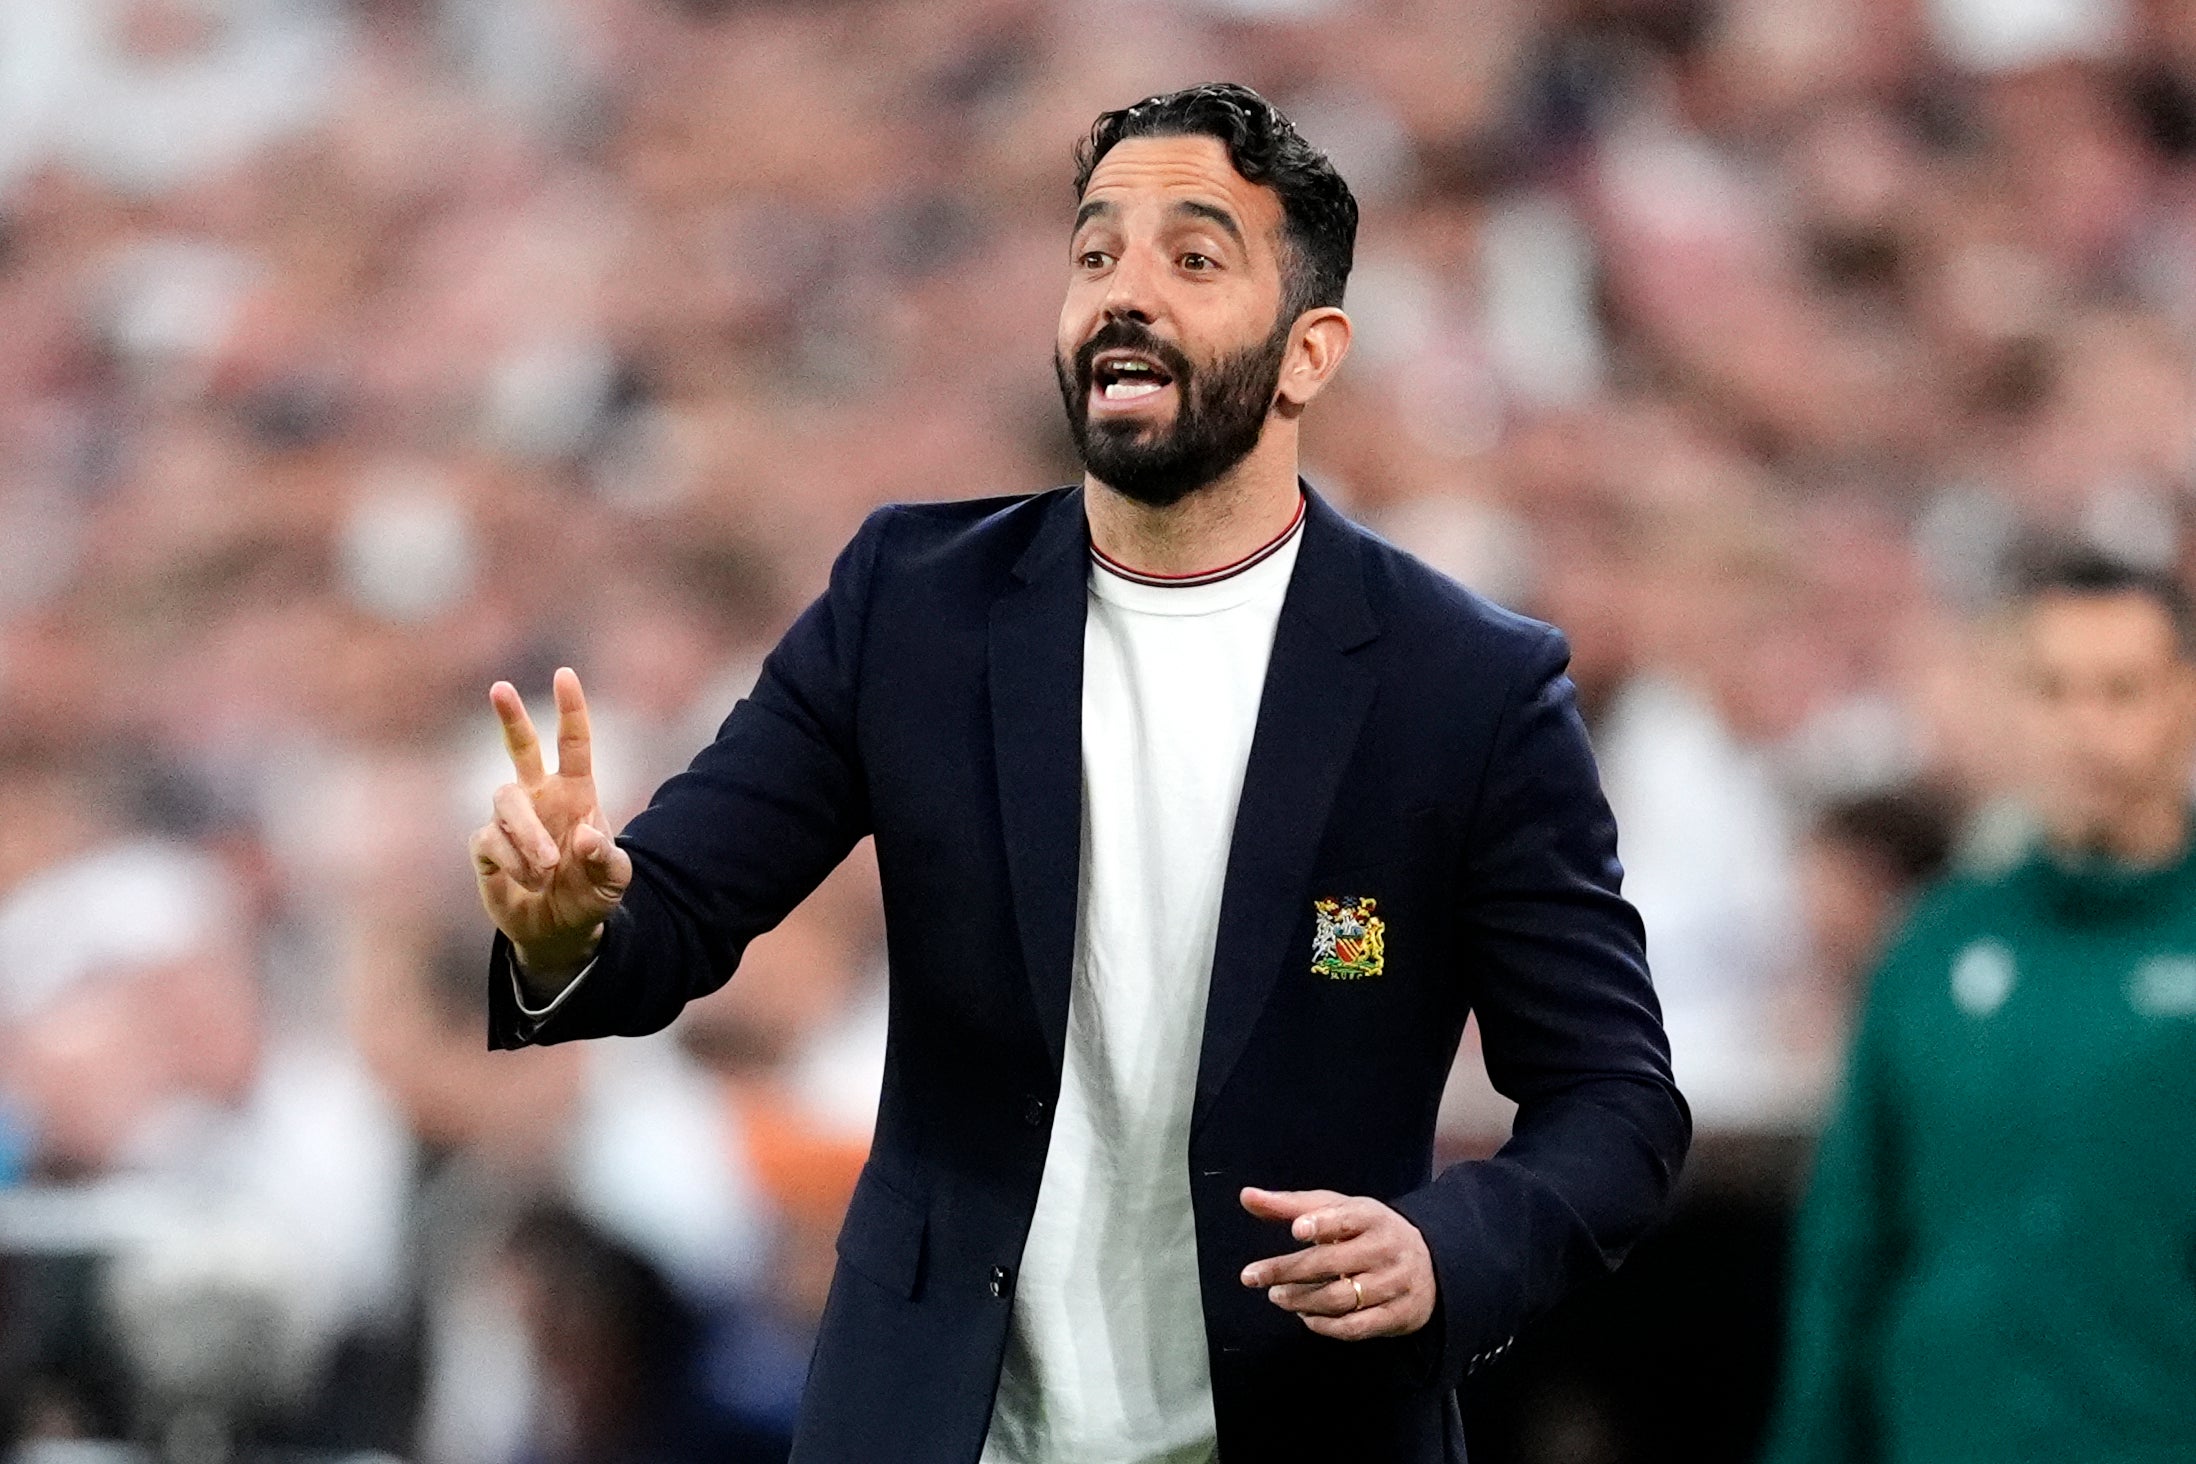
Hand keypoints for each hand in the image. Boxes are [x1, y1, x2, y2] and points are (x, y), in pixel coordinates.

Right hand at [469, 668, 631, 980]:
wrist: (562, 930)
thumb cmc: (591, 894)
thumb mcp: (614, 880)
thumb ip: (607, 858)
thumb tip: (583, 835)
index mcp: (576, 793)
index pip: (573, 743)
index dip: (571, 710)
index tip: (565, 676)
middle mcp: (540, 797)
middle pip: (520, 748)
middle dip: (511, 717)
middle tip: (500, 687)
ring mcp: (511, 820)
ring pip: (505, 800)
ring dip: (528, 835)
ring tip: (546, 869)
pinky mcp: (487, 847)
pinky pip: (492, 840)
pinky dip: (514, 862)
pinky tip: (530, 882)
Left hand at [1238, 1187, 1436, 1340]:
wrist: (1429, 1262)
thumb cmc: (1367, 1231)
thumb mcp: (1336, 1209)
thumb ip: (1290, 1205)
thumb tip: (1246, 1196)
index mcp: (1371, 1217)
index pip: (1346, 1219)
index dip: (1322, 1223)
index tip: (1296, 1229)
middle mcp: (1386, 1249)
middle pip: (1332, 1263)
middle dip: (1288, 1271)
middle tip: (1253, 1276)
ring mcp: (1394, 1284)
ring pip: (1340, 1298)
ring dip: (1301, 1301)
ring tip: (1277, 1296)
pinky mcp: (1397, 1315)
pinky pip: (1355, 1327)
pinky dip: (1324, 1325)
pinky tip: (1305, 1317)